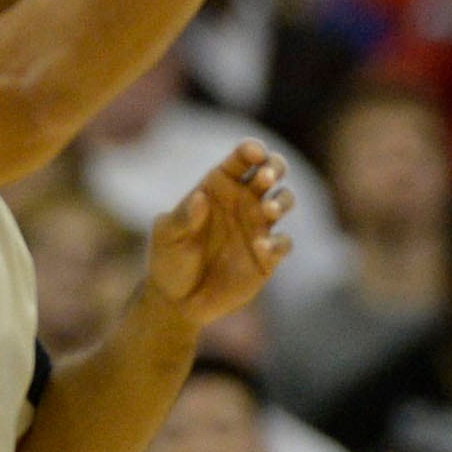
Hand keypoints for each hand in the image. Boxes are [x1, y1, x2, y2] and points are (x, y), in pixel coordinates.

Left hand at [146, 140, 290, 327]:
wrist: (178, 301)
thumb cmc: (169, 260)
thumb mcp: (167, 237)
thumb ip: (182, 217)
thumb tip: (200, 198)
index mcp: (219, 187)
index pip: (242, 159)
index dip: (252, 150)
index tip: (253, 153)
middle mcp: (243, 202)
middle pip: (272, 171)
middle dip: (275, 167)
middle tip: (265, 177)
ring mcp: (258, 227)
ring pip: (284, 201)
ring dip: (282, 200)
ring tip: (269, 210)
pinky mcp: (267, 257)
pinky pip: (283, 242)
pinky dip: (277, 243)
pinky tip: (261, 248)